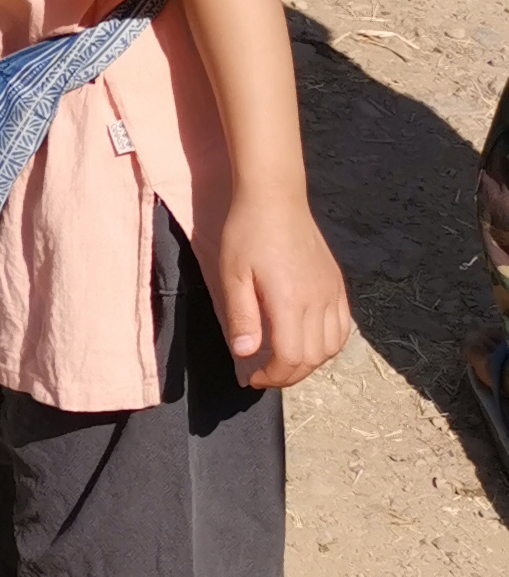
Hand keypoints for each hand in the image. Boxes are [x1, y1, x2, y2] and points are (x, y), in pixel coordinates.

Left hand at [213, 190, 349, 390]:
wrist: (275, 198)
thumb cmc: (246, 233)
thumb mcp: (233, 275)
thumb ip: (241, 317)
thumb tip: (245, 355)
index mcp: (290, 301)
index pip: (291, 358)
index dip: (273, 376)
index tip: (252, 378)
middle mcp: (318, 300)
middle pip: (313, 358)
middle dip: (288, 375)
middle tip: (264, 375)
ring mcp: (331, 292)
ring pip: (332, 347)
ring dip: (309, 363)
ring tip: (284, 361)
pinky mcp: (336, 284)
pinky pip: (342, 326)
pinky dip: (328, 345)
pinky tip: (308, 342)